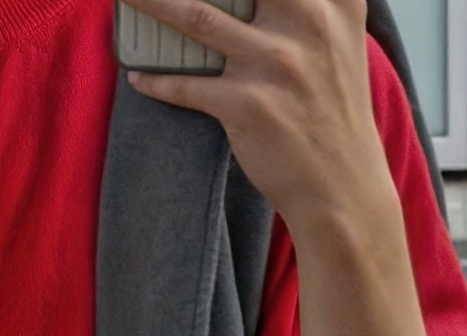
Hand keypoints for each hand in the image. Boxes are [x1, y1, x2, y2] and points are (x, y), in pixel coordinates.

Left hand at [121, 0, 433, 335]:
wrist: (340, 187)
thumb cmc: (332, 111)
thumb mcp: (341, 39)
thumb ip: (313, 5)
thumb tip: (263, 2)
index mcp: (334, 0)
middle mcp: (308, 21)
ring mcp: (275, 64)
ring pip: (197, 17)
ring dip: (152, 5)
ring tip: (126, 0)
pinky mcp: (248, 106)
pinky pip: (186, 86)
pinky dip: (157, 81)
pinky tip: (139, 78)